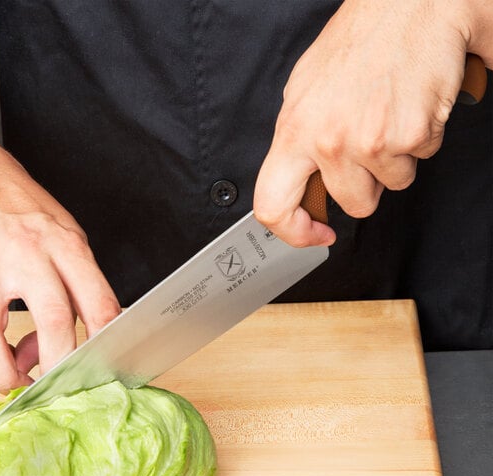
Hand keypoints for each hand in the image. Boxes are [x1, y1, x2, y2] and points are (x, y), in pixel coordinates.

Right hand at [0, 109, 120, 392]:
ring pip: (16, 332)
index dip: (108, 344)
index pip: (100, 301)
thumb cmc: (26, 216)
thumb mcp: (66, 240)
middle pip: (61, 320)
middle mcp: (35, 254)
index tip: (109, 369)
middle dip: (70, 365)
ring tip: (37, 379)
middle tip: (73, 384)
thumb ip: (77, 289)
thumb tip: (84, 340)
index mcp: (69, 245)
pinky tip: (9, 368)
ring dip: (34, 371)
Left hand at [254, 0, 492, 247]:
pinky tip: (409, 107)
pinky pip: (421, 159)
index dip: (294, 232)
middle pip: (354, 204)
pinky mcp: (412, 135)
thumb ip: (298, 143)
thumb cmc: (359, 42)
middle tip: (367, 147)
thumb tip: (299, 184)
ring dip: (394, 159)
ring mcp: (371, 141)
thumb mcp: (304, 92)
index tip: (314, 234)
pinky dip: (420, 139)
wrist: (411, 2)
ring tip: (388, 116)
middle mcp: (329, 141)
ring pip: (392, 185)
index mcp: (294, 130)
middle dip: (366, 184)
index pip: (273, 206)